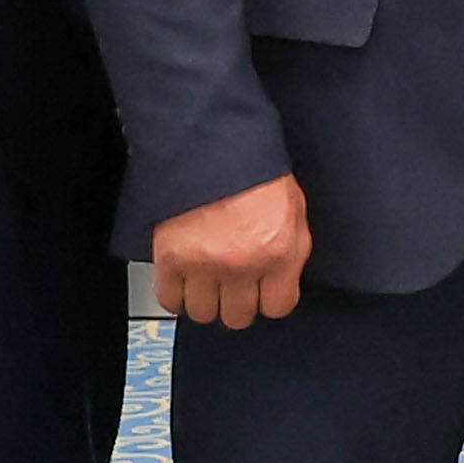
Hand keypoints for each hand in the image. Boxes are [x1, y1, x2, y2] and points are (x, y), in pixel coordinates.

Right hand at [151, 174, 311, 328]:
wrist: (212, 147)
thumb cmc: (256, 173)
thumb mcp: (294, 212)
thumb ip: (289, 252)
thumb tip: (280, 280)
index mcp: (279, 253)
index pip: (277, 306)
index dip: (269, 301)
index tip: (262, 294)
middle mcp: (243, 265)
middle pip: (238, 315)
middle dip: (236, 304)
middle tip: (232, 288)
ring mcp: (204, 265)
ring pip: (203, 312)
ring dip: (205, 302)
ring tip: (207, 285)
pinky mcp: (170, 258)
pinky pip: (169, 298)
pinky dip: (175, 296)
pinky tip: (182, 284)